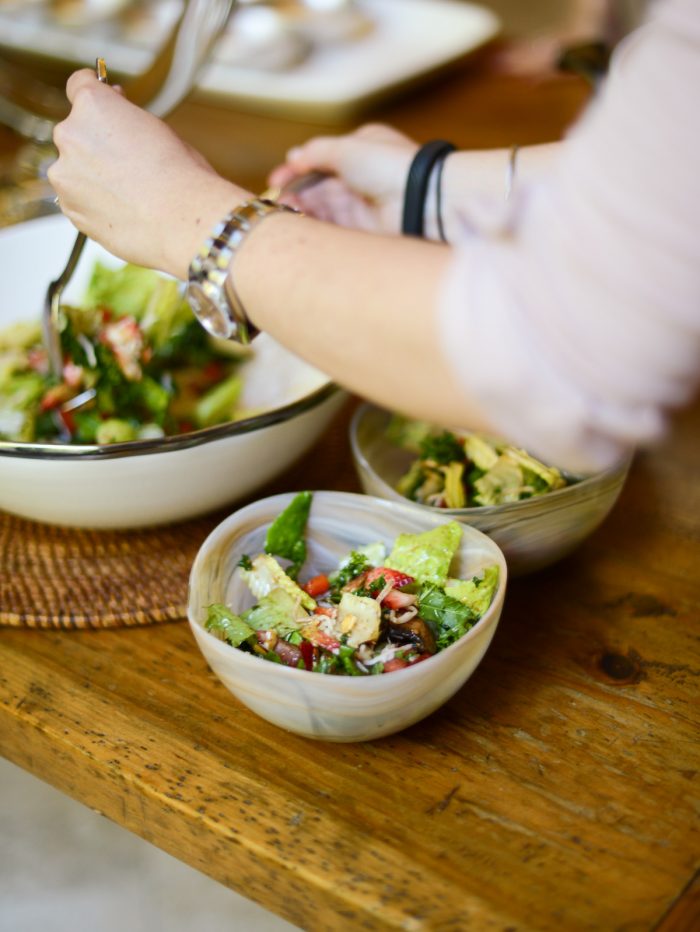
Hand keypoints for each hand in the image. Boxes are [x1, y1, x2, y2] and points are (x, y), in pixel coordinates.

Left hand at [49, 69, 246, 277]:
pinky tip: (123, 211)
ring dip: (93, 176)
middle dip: (97, 143)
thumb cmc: (182, 177)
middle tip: (129, 161)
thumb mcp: (159, 130)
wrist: (183, 223)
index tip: (106, 104)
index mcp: (94, 105)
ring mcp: (65, 175)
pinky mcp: (70, 210)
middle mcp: (71, 135)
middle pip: (76, 132)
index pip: (79, 85)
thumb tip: (122, 128)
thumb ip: (129, 123)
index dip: (97, 96)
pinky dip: (94, 204)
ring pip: (73, 170)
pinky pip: (77, 200)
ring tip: (129, 193)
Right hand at [267, 123, 417, 233]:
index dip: (296, 169)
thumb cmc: (389, 165)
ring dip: (303, 208)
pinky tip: (301, 224)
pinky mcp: (364, 228)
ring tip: (285, 212)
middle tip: (277, 201)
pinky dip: (317, 224)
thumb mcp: (346, 148)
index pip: (321, 157)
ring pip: (324, 206)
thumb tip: (294, 156)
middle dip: (297, 192)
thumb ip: (316, 152)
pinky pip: (334, 226)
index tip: (274, 181)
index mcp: (361, 148)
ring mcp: (363, 202)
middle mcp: (361, 174)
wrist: (420, 199)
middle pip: (320, 185)